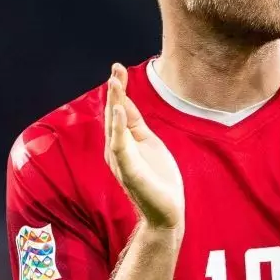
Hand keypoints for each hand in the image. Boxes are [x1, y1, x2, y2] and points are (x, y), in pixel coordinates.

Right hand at [103, 64, 183, 231]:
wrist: (166, 212)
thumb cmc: (158, 179)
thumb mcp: (149, 143)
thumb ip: (135, 124)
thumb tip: (124, 102)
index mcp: (123, 141)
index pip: (119, 110)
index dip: (119, 89)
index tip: (118, 67)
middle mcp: (117, 149)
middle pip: (113, 114)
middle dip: (115, 91)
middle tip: (115, 69)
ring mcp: (121, 160)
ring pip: (114, 127)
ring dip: (114, 104)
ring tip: (115, 83)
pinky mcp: (129, 171)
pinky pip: (120, 147)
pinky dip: (117, 128)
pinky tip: (119, 112)